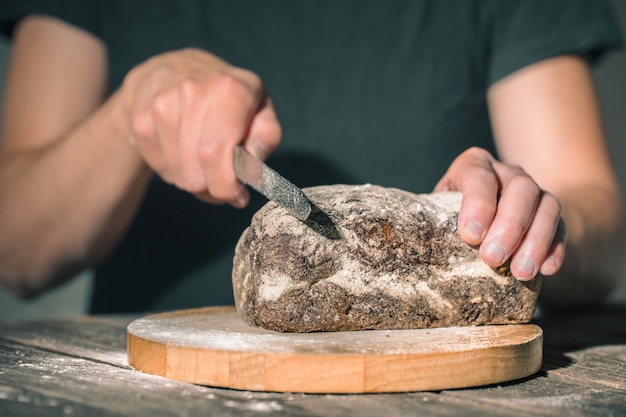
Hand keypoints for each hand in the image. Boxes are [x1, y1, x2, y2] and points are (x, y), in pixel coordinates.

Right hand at [121, 48, 280, 206]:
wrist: (177, 68)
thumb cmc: (230, 98)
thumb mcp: (261, 109)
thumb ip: (265, 139)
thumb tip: (249, 170)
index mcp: (230, 90)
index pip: (216, 155)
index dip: (225, 187)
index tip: (236, 195)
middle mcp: (192, 91)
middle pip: (196, 173)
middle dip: (212, 188)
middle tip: (221, 178)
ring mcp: (160, 104)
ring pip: (177, 175)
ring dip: (192, 179)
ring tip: (201, 159)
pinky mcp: (140, 118)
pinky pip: (159, 167)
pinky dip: (173, 170)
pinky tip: (182, 151)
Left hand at [434, 147, 565, 280]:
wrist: (478, 212)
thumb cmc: (449, 213)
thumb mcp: (437, 209)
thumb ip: (433, 219)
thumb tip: (416, 246)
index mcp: (474, 164)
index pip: (478, 176)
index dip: (477, 204)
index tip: (470, 235)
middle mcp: (507, 172)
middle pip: (520, 189)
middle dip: (508, 226)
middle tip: (492, 258)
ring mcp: (534, 190)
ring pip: (547, 206)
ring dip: (535, 241)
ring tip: (520, 273)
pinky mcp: (549, 213)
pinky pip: (561, 227)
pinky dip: (555, 249)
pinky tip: (546, 270)